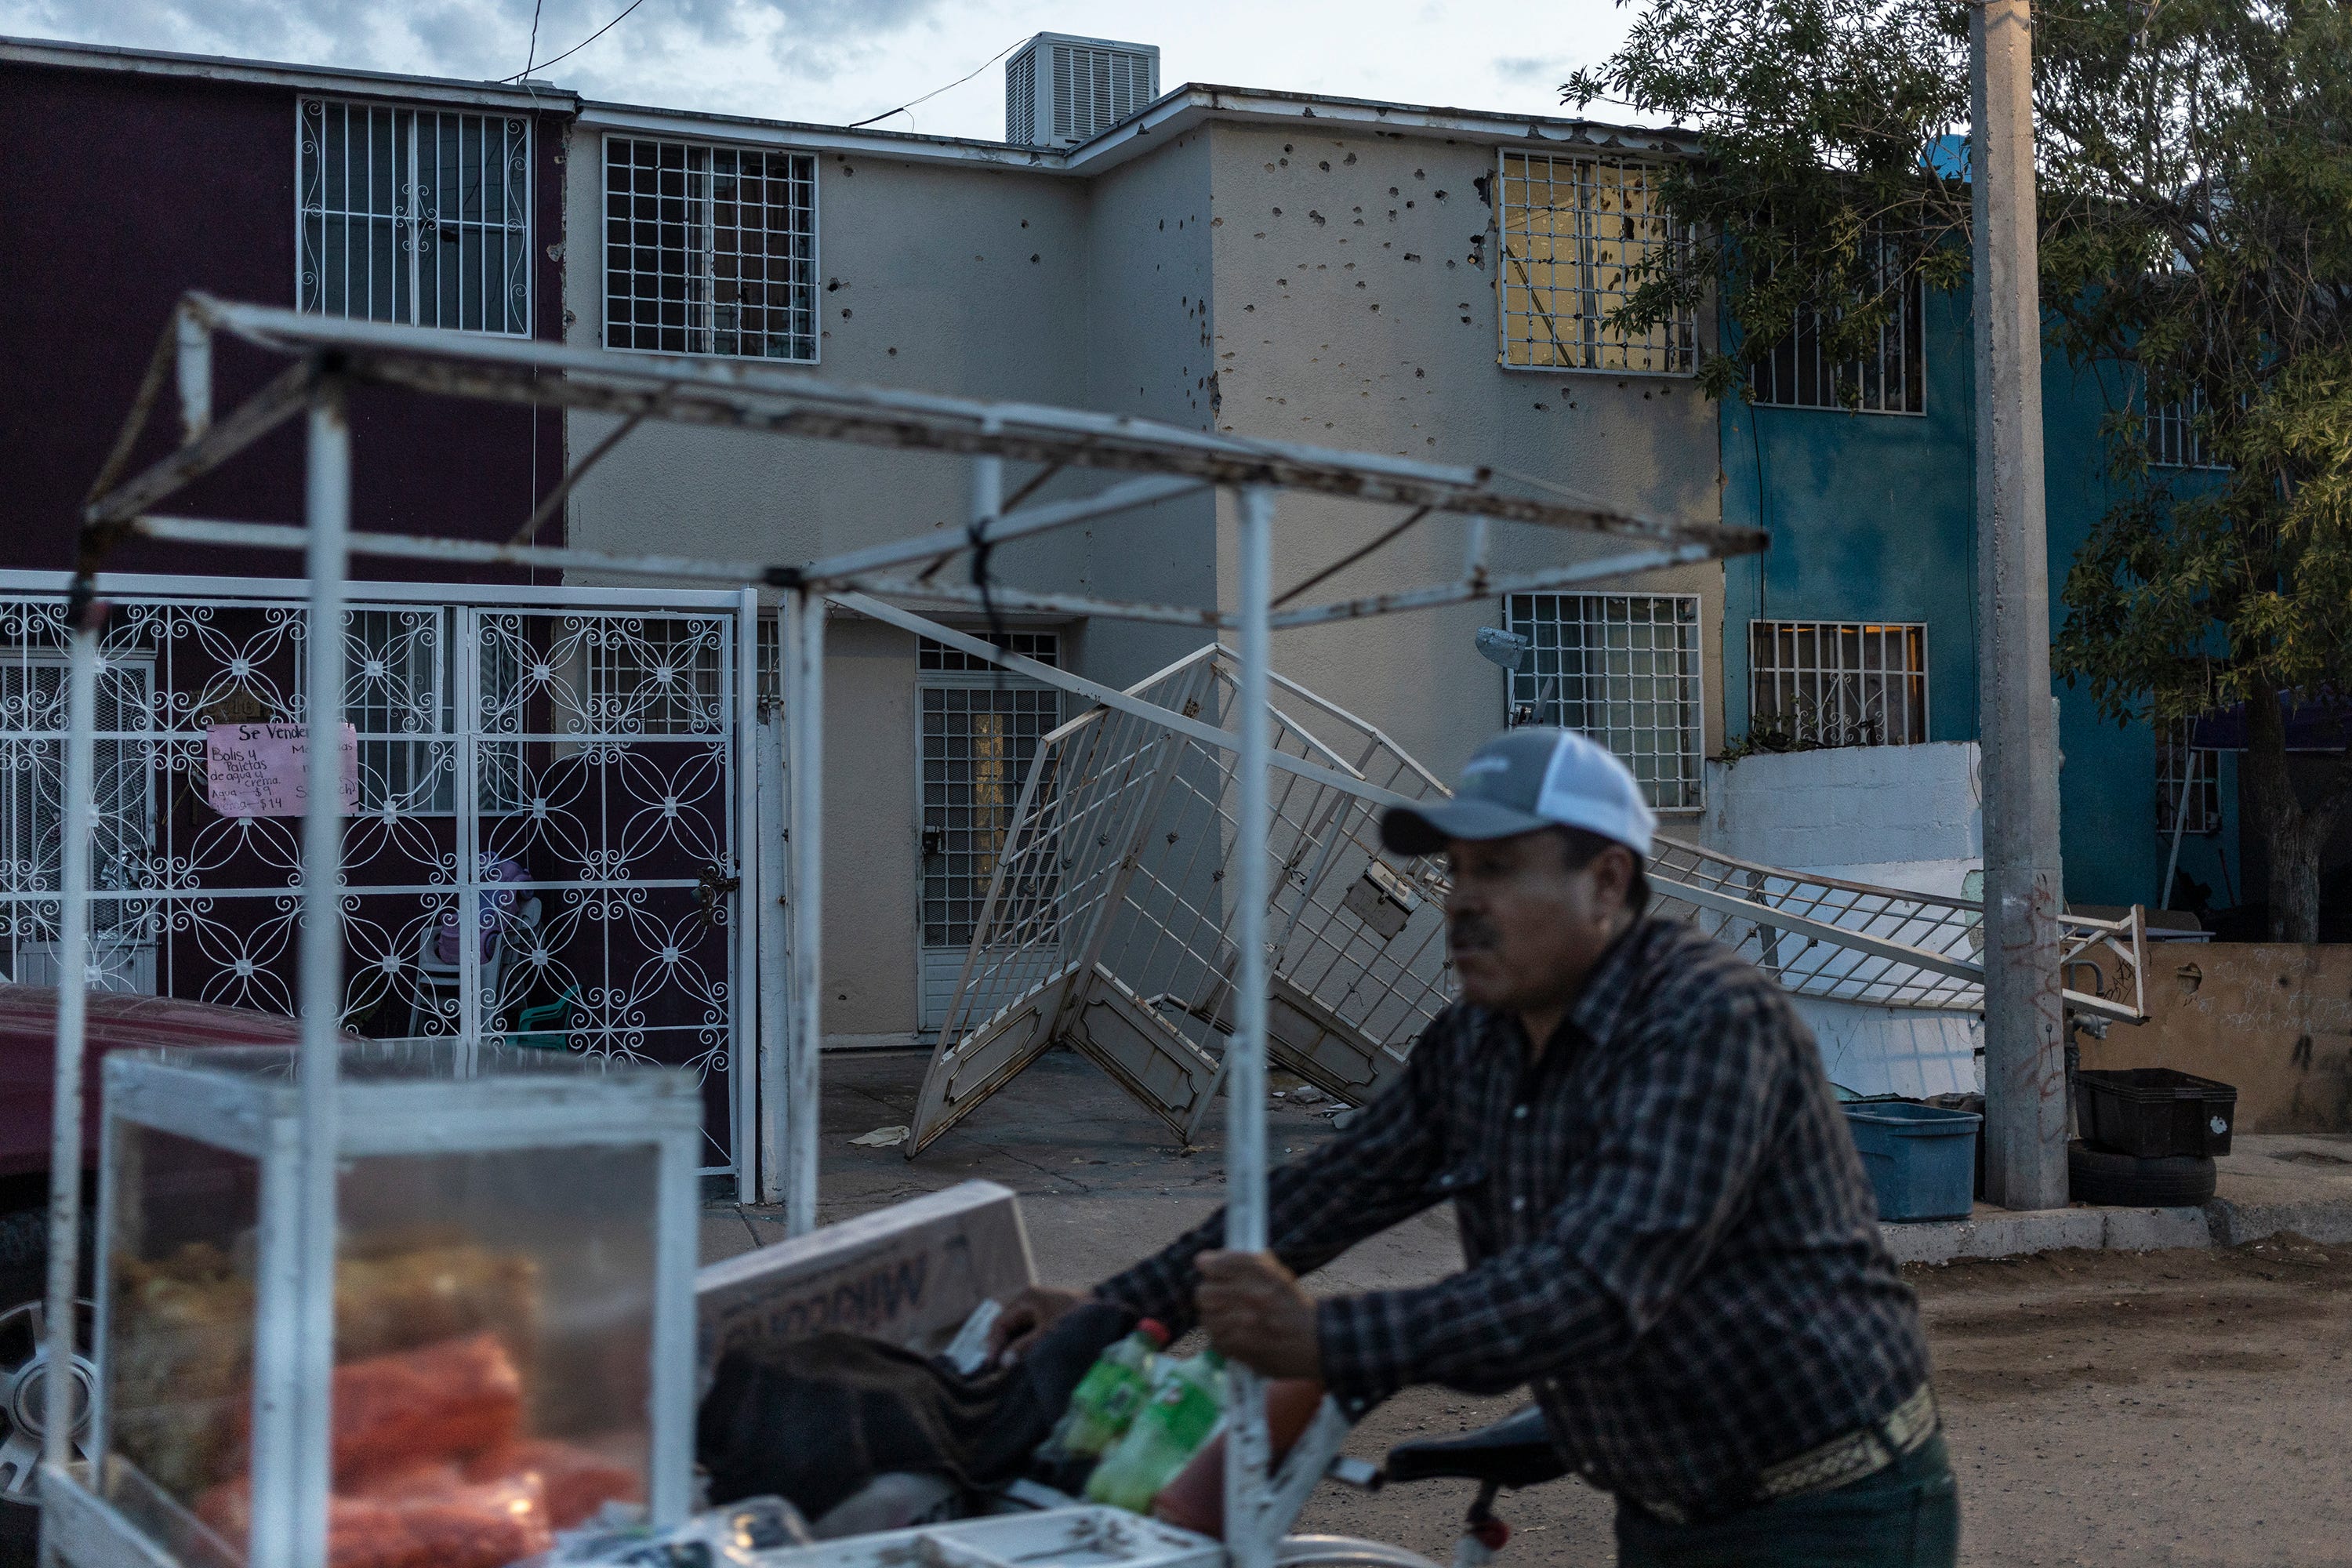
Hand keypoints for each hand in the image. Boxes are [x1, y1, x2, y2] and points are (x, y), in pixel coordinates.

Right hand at [988, 1285, 1086, 1365]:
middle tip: (995, 1368)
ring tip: (1005, 1367)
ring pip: (1017, 1330)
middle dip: (1000, 1346)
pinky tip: (1021, 1359)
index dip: (993, 1344)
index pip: (1000, 1322)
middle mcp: (1029, 1301)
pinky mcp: (1048, 1318)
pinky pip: (1028, 1332)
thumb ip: (1024, 1347)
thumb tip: (1003, 1363)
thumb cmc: (1074, 1319)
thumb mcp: (1047, 1334)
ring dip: (1011, 1347)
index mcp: (1026, 1298)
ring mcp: (1039, 1308)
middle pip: (1007, 1325)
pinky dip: (1023, 1345)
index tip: (991, 1364)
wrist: (1105, 1313)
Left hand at [1194, 1250, 1321, 1379]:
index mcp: (1258, 1272)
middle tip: (1218, 1296)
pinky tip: (1234, 1332)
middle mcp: (1249, 1295)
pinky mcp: (1239, 1347)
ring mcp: (1242, 1324)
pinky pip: (1215, 1337)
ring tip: (1229, 1316)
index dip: (1209, 1266)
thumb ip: (1241, 1262)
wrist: (1315, 1339)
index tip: (1210, 1268)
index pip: (1213, 1265)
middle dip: (1209, 1292)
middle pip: (1203, 1292)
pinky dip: (1221, 1335)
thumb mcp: (1275, 1272)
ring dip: (1214, 1315)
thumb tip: (1203, 1260)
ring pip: (1206, 1316)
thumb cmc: (1293, 1303)